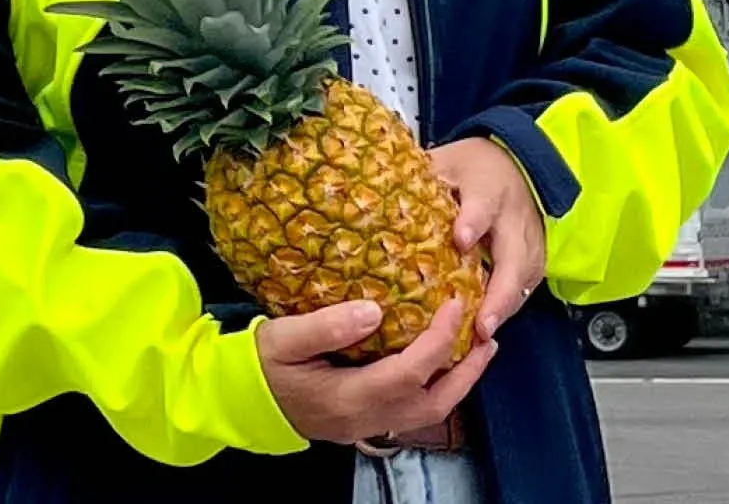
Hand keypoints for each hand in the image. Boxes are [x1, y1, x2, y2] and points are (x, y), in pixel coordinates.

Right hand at [259, 299, 496, 446]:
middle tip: (488, 336)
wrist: (240, 401)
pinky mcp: (366, 422)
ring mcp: (369, 425)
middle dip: (468, 369)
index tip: (453, 302)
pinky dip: (439, 388)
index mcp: (349, 397)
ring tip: (476, 350)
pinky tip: (441, 366)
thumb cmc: (259, 366)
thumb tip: (374, 309)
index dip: (439, 338)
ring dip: (460, 382)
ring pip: (432, 411)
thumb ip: (326, 326)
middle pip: (436, 401)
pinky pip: (417, 411)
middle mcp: (368, 417)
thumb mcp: (281, 339)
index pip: (411, 371)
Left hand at [433, 137, 547, 340]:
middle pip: (513, 257)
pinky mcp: (534, 258)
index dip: (472, 223)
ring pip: (522, 279)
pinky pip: (524, 287)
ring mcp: (529, 241)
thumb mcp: (444, 162)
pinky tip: (486, 328)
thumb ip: (419, 179)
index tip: (461, 240)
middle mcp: (513, 219)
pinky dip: (508, 307)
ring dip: (504, 308)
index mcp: (488, 188)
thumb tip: (374, 195)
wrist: (515, 165)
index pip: (482, 205)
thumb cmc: (471, 167)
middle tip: (481, 324)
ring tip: (480, 336)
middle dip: (499, 293)